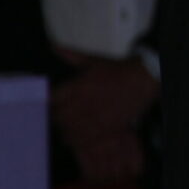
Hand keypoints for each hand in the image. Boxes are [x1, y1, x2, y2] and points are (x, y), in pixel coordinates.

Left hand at [52, 48, 159, 181]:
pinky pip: (87, 138)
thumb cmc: (117, 69)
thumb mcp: (93, 60)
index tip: (46, 106)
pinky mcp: (106, 126)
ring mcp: (94, 116)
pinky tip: (76, 141)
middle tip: (56, 120)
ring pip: (70, 130)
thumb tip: (54, 47)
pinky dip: (78, 141)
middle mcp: (83, 103)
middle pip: (59, 117)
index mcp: (77, 86)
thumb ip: (71, 55)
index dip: (46, 104)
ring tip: (65, 131)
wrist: (142, 80)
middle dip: (55, 119)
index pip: (52, 99)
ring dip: (65, 131)